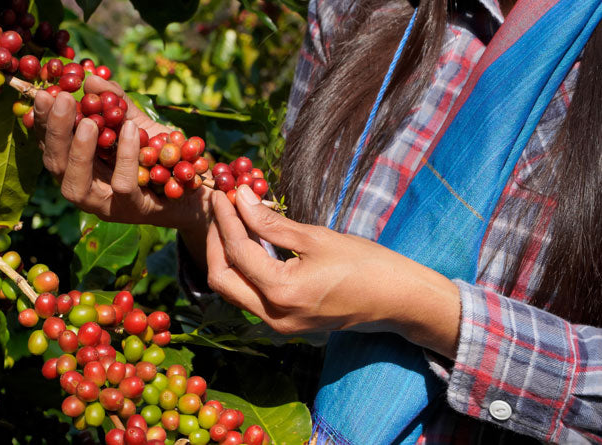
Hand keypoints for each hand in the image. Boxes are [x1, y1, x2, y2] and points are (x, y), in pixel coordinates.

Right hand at [32, 76, 211, 233]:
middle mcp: (85, 189)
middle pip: (56, 165)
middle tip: (61, 99)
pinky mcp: (134, 210)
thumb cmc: (161, 156)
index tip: (44, 93)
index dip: (43, 121)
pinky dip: (125, 156)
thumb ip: (116, 103)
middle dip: (55, 132)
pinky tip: (130, 130)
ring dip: (79, 151)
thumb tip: (90, 78)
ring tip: (88, 121)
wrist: (197, 190)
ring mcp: (107, 205)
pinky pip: (123, 186)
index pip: (50, 144)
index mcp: (78, 167)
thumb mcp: (138, 124)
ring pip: (78, 185)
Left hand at [206, 185, 460, 358]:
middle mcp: (273, 316)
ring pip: (233, 289)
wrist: (398, 300)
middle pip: (222, 278)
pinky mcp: (284, 323)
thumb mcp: (316, 237)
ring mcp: (278, 325)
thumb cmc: (365, 264)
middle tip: (220, 208)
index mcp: (282, 293)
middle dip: (215, 240)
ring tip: (231, 219)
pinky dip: (244, 269)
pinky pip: (250, 295)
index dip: (225, 218)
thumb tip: (240, 197)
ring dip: (227, 255)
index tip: (220, 192)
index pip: (237, 251)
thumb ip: (271, 222)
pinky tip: (250, 241)